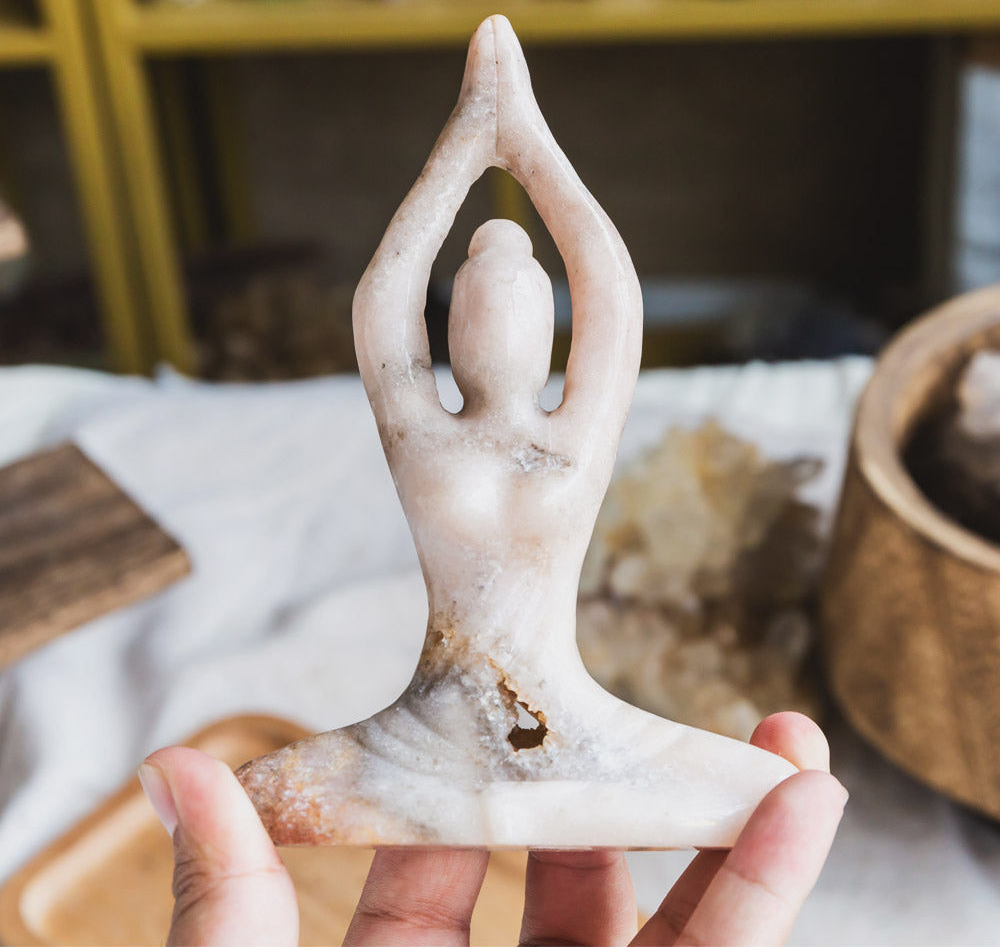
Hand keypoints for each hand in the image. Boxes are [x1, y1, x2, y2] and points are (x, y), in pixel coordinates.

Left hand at [138, 711, 845, 945]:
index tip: (517, 689)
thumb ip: (227, 907)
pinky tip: (799, 822)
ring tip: (786, 749)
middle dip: (633, 785)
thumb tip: (176, 760)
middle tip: (656, 702)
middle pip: (580, 877)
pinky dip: (759, 906)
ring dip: (735, 838)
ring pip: (675, 934)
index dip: (485, 765)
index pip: (451, 848)